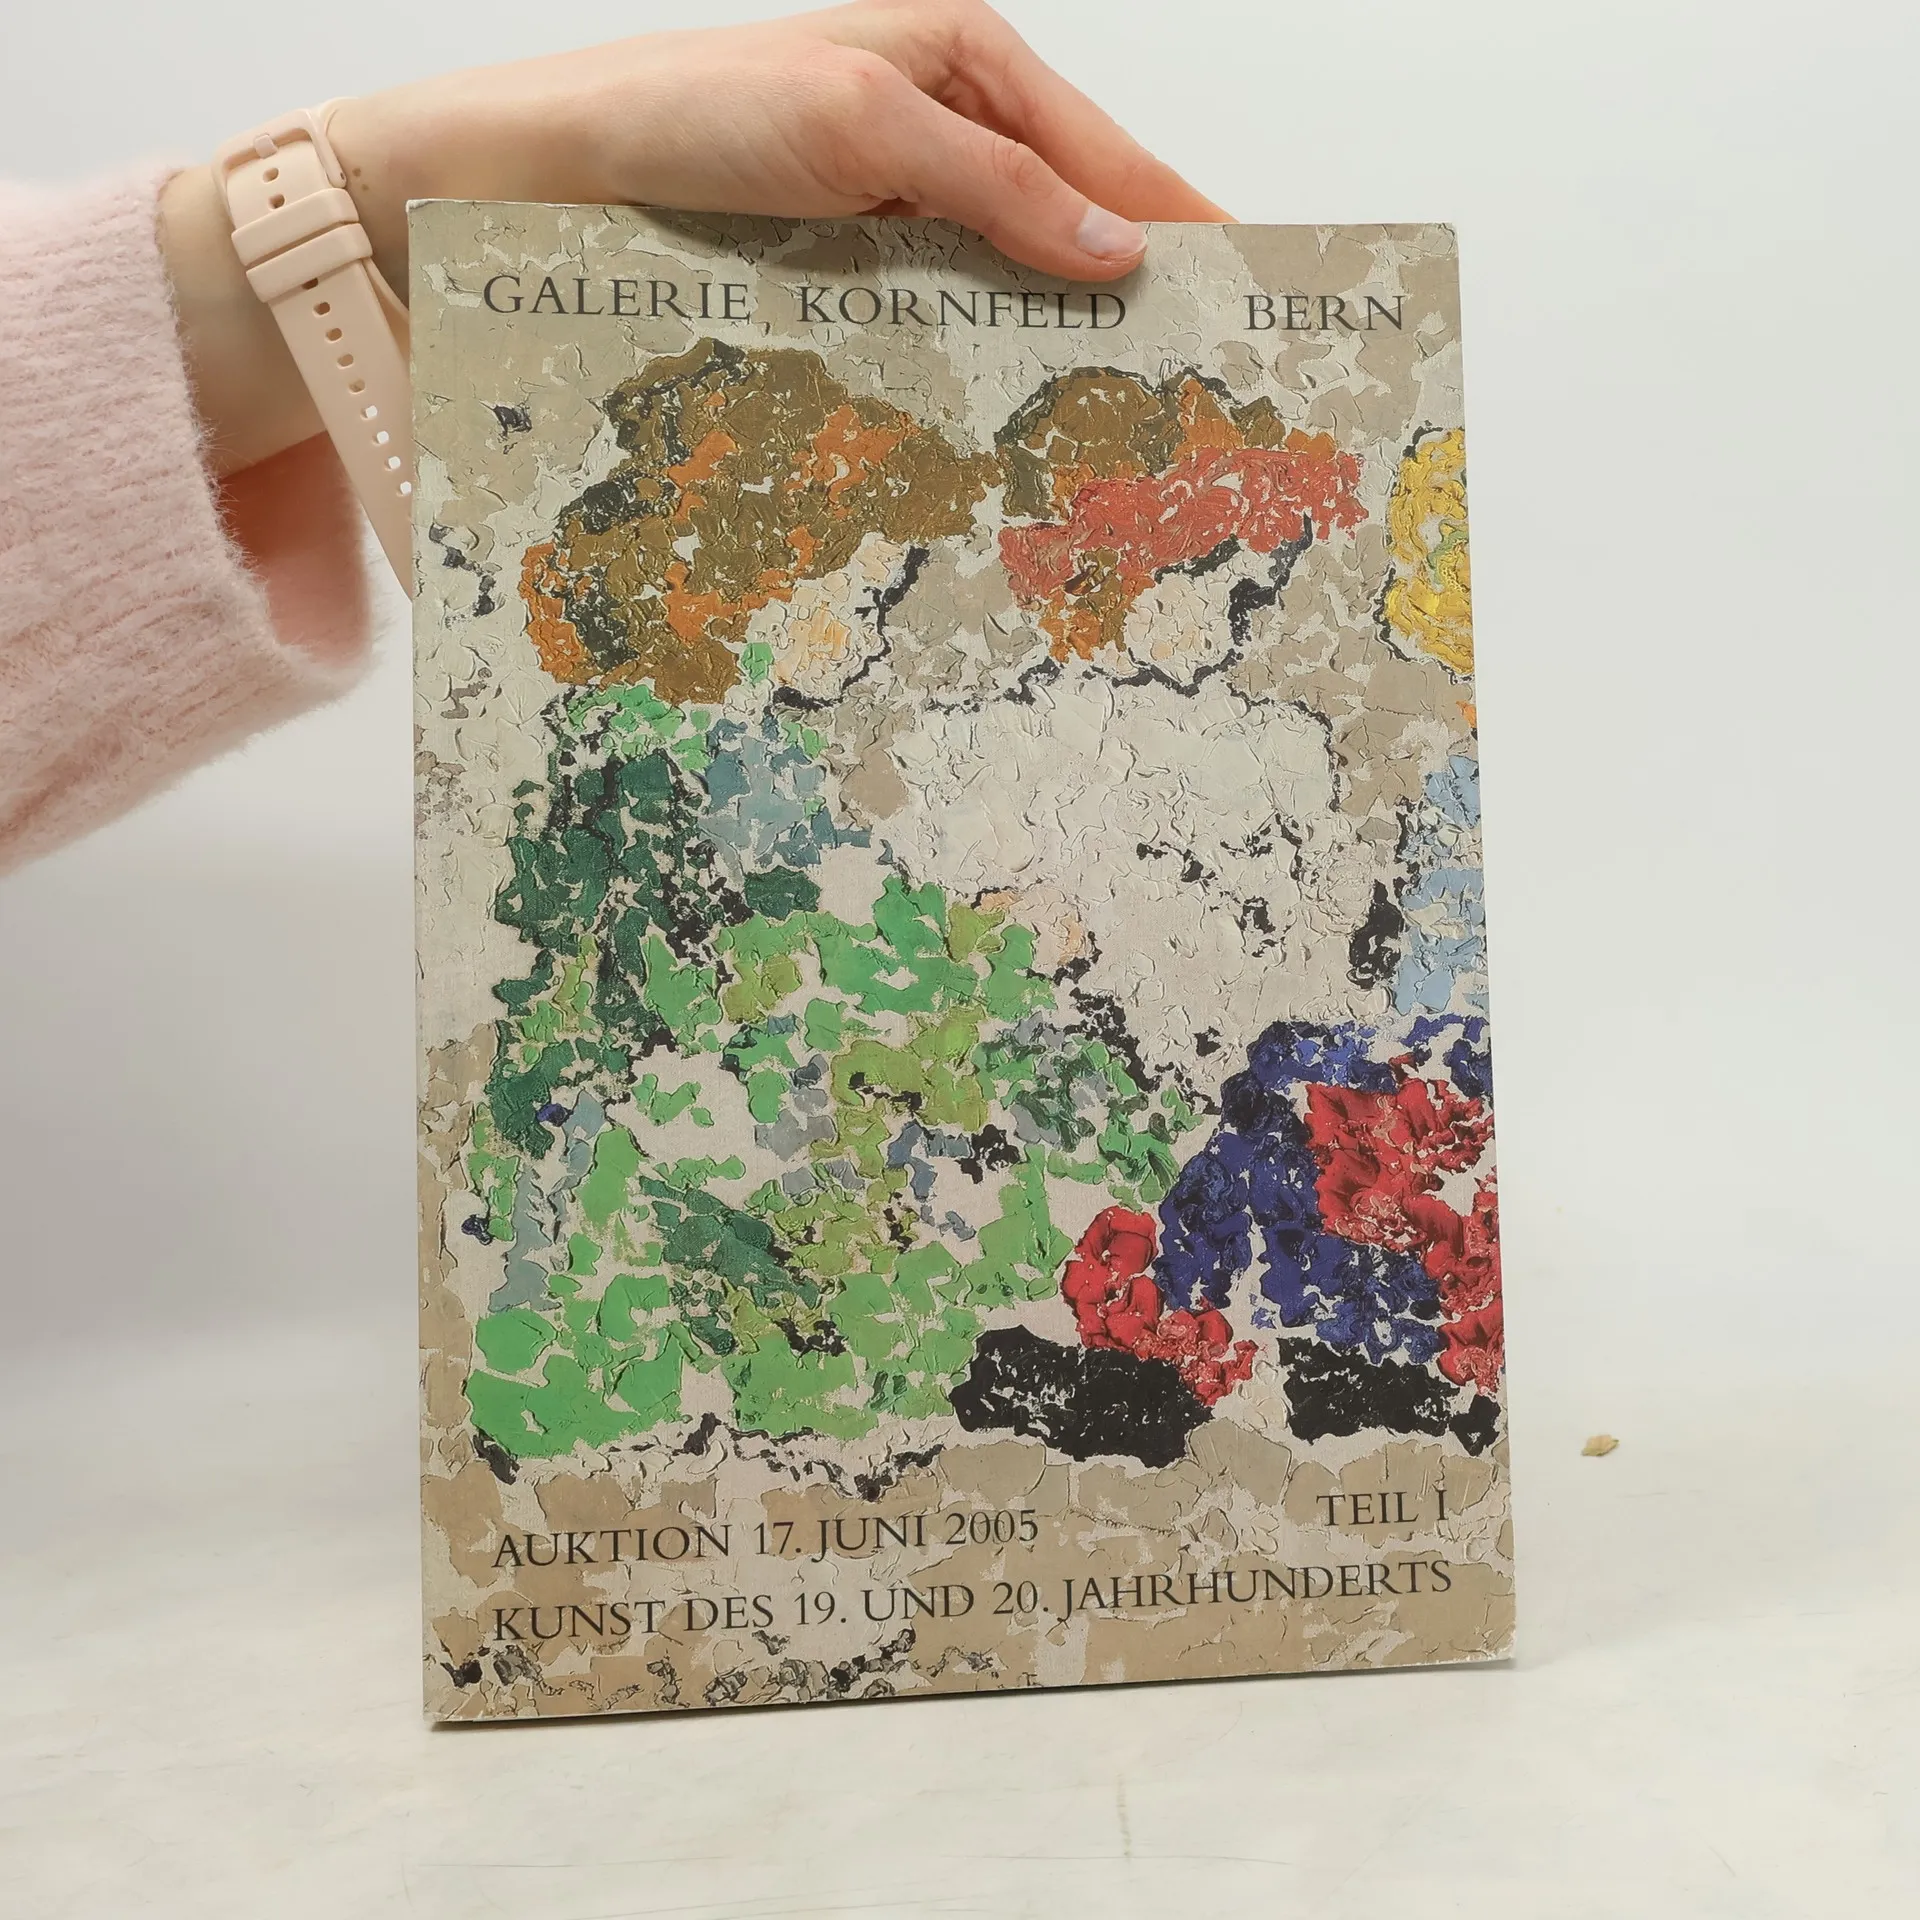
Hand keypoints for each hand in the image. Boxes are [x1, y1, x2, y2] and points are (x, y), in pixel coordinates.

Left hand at [161, 1, 1227, 475]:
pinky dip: (982, 380)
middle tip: (1203, 414)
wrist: (522, 177)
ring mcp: (894, 214)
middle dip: (1139, 316)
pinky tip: (1007, 440)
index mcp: (968, 66)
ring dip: (1061, 365)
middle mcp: (940, 138)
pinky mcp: (845, 278)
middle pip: (1075, 233)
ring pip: (1014, 295)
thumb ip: (993, 186)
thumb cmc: (677, 117)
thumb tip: (1122, 251)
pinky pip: (943, 330)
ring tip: (1125, 453)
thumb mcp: (854, 123)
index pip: (1115, 161)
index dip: (1193, 237)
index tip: (1260, 317)